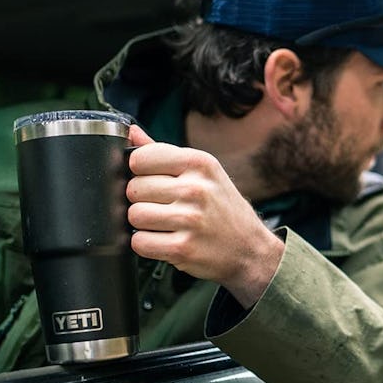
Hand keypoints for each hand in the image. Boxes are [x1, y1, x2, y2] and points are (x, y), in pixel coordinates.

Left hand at [126, 124, 283, 307]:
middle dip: (143, 200)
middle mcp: (196, 189)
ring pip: (134, 216)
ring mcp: (190, 220)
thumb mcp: (204, 174)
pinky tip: (165, 241)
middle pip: (134, 189)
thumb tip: (131, 132)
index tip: (154, 182)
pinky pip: (140, 242)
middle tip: (164, 207)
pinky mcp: (182, 248)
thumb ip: (164, 153)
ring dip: (144, 224)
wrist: (250, 249)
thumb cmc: (223, 209)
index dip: (140, 172)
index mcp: (199, 163)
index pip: (139, 159)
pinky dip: (147, 244)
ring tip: (166, 225)